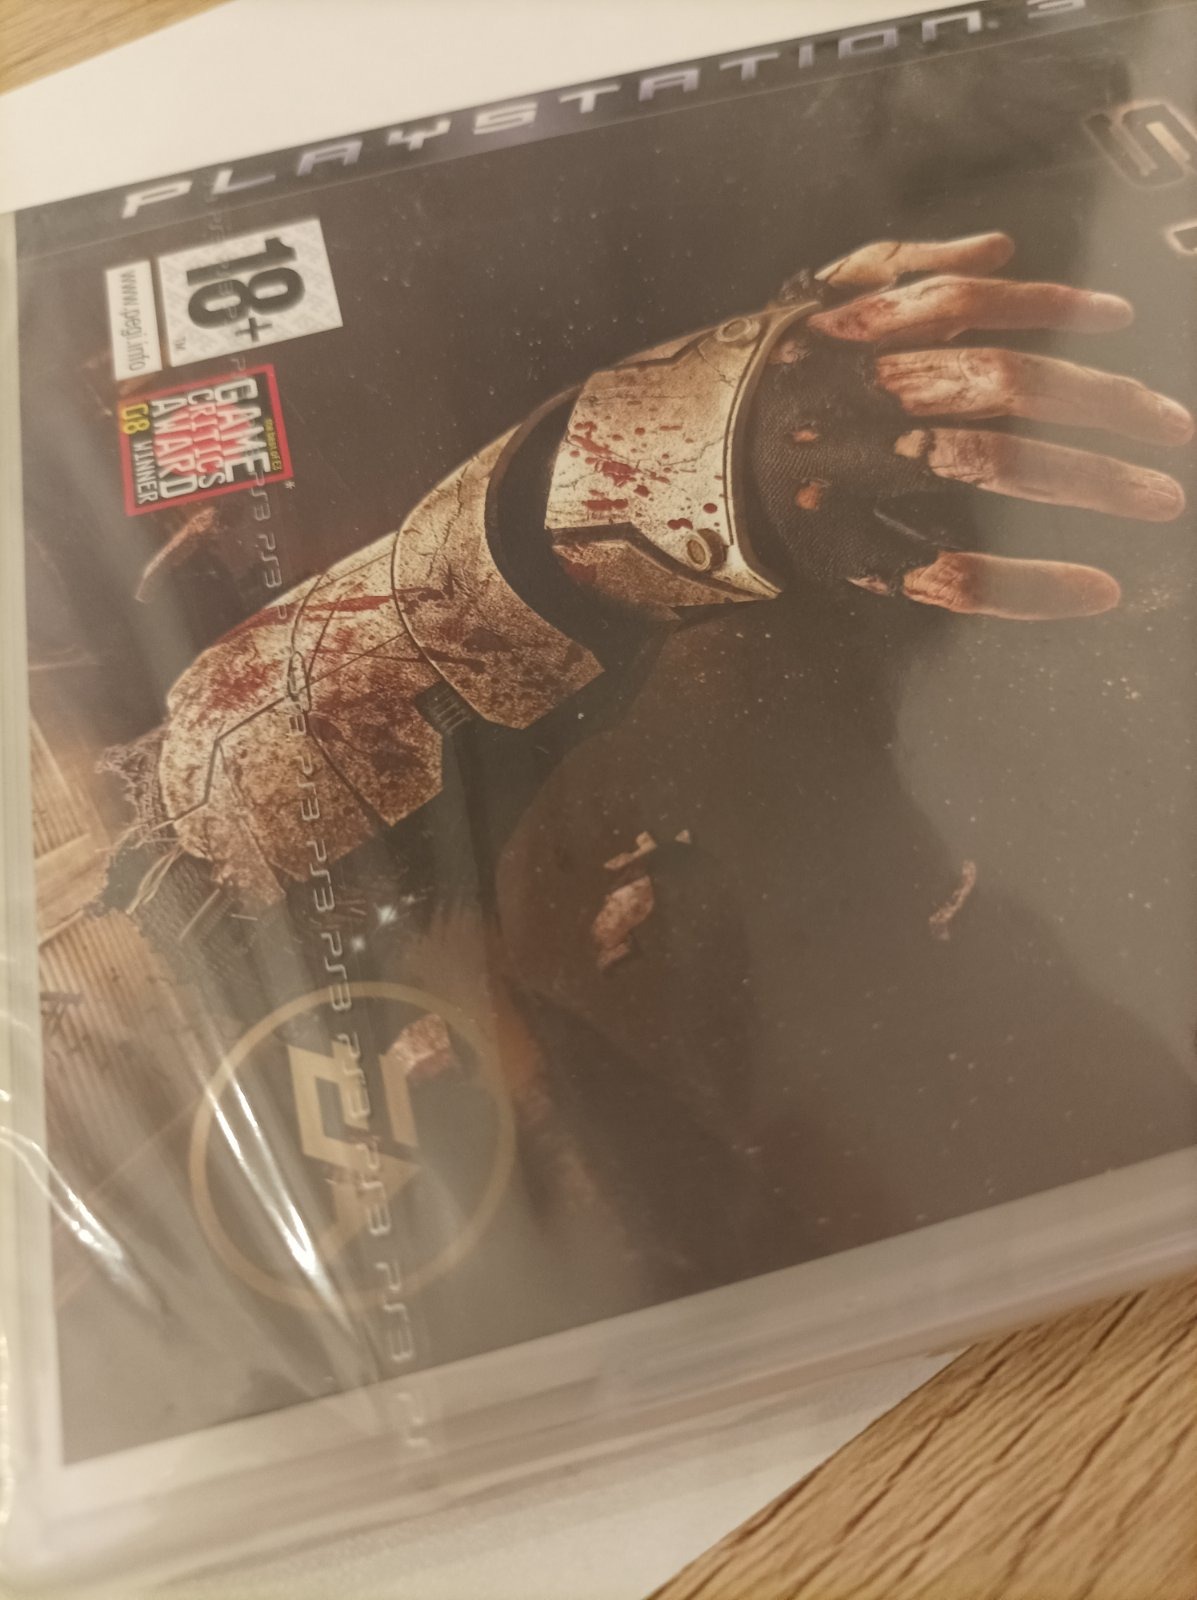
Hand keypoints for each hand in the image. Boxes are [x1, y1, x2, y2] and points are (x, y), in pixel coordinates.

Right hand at [752, 233, 1191, 619]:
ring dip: (1086, 480)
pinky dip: (1027, 587)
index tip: (1122, 317)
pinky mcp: (845, 554)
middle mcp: (856, 397)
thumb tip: (1004, 248)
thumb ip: (899, 269)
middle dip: (1101, 403)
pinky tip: (1093, 589)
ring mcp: (852, 480)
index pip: (965, 301)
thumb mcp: (806, 309)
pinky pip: (947, 574)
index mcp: (848, 334)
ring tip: (1159, 498)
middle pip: (1001, 383)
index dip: (1051, 306)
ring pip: (986, 467)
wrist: (652, 477)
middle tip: (1176, 429)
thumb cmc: (750, 391)